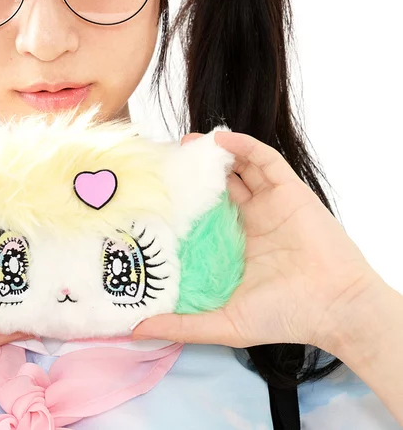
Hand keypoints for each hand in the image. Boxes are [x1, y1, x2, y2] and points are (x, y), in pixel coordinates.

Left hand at [132, 130, 383, 354]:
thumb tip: (136, 331)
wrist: (335, 309)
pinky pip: (265, 160)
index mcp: (237, 242)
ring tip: (188, 143)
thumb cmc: (285, 317)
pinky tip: (220, 139)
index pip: (205, 211)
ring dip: (215, 152)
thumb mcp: (224, 323)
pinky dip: (244, 145)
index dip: (182, 199)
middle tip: (167, 160)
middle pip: (219, 183)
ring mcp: (271, 202)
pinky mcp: (289, 190)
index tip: (154, 191)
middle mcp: (253, 218)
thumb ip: (182, 324)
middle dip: (195, 170)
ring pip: (239, 166)